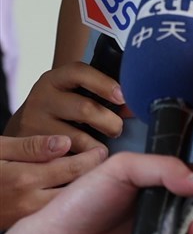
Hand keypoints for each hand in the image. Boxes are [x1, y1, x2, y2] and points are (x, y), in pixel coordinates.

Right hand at [0, 134, 106, 227]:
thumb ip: (31, 146)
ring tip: (90, 172)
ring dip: (78, 187)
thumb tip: (65, 142)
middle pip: (73, 187)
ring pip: (64, 201)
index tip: (103, 150)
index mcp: (23, 178)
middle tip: (103, 159)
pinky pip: (49, 209)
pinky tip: (68, 186)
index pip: (73, 168)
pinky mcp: (19, 223)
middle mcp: (27, 200)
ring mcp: (24, 215)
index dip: (93, 157)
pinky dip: (62, 198)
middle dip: (92, 173)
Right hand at [3, 61, 125, 152]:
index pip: (80, 72)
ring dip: (97, 147)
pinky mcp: (31, 149)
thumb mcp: (72, 95)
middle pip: (85, 108)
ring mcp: (33, 123)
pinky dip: (80, 161)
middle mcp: (41, 98)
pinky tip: (86, 161)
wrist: (21, 135)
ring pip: (75, 138)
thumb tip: (131, 109)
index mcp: (55, 79)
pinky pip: (64, 157)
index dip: (105, 84)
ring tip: (103, 149)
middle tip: (117, 129)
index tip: (123, 97)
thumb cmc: (58, 111)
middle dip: (109, 121)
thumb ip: (99, 96)